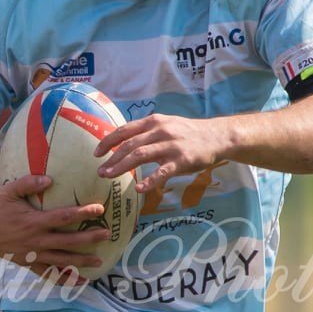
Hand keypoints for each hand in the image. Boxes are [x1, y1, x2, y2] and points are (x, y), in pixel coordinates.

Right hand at [0, 174, 109, 281]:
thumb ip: (28, 183)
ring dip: (80, 261)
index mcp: (32, 222)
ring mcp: (32, 255)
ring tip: (99, 261)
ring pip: (61, 260)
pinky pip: (47, 274)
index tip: (99, 209)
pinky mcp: (28, 263)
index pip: (62, 217)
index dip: (82, 213)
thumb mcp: (7, 190)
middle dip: (89, 238)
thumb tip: (49, 179)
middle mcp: (34, 241)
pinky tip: (78, 282)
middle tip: (107, 235)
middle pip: (67, 241)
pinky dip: (63, 279)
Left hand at [95, 113, 229, 196]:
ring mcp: (171, 146)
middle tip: (100, 171)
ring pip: (140, 155)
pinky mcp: (182, 160)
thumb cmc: (187, 132)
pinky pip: (162, 172)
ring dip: (122, 167)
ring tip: (109, 176)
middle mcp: (160, 131)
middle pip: (129, 145)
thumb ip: (146, 131)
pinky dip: (149, 181)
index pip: (125, 130)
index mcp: (153, 122)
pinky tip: (139, 189)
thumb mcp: (165, 124)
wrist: (216, 136)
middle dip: (112, 158)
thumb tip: (122, 141)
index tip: (96, 153)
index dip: (108, 141)